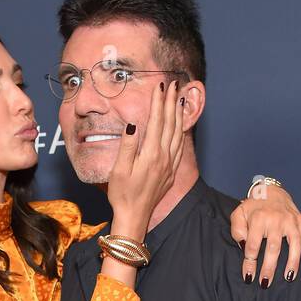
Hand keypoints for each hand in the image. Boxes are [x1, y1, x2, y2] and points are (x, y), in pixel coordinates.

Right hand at [106, 76, 186, 237]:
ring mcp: (169, 166)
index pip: (157, 121)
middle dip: (171, 102)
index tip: (159, 85)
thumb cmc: (122, 194)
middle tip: (173, 84)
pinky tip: (180, 127)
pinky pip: (180, 148)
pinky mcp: (171, 173)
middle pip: (170, 124)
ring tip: (179, 99)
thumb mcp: (119, 170)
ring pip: (178, 134)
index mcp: (151, 154)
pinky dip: (181, 133)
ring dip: (179, 115)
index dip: (158, 101)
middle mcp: (164, 158)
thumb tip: (133, 124)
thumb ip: (127, 146)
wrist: (134, 217)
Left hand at [230, 184, 300, 284]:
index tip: (248, 277)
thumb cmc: (253, 208)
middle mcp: (277, 220)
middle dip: (269, 267)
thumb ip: (237, 231)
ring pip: (294, 244)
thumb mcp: (238, 215)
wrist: (270, 190)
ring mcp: (292, 221)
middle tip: (265, 283)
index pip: (253, 246)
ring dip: (293, 263)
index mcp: (259, 219)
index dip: (250, 263)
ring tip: (288, 278)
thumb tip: (243, 248)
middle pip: (274, 248)